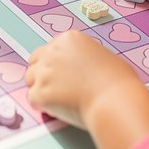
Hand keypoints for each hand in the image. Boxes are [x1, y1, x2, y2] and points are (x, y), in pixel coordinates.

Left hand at [25, 32, 140, 128]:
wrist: (115, 100)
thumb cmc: (118, 82)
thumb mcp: (103, 57)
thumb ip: (85, 58)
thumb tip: (82, 69)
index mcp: (69, 39)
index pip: (50, 49)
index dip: (56, 63)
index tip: (63, 74)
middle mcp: (52, 51)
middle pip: (35, 61)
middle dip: (42, 73)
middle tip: (56, 87)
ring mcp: (44, 72)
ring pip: (30, 79)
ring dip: (41, 89)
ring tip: (58, 100)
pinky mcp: (40, 93)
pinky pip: (33, 99)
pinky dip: (43, 106)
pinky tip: (58, 109)